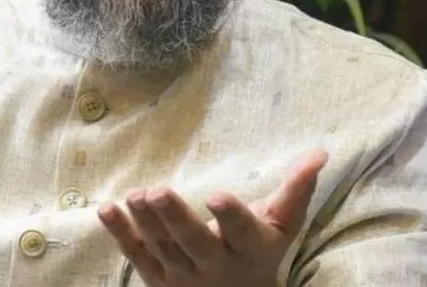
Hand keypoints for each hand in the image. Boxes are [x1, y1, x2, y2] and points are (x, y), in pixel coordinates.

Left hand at [98, 149, 328, 286]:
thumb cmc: (259, 253)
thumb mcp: (281, 227)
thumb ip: (296, 190)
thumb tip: (320, 152)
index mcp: (248, 248)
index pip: (240, 231)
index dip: (230, 216)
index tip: (218, 195)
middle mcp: (214, 265)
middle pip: (193, 242)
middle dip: (175, 218)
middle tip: (158, 192)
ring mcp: (182, 275)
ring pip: (162, 248)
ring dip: (146, 222)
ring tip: (136, 194)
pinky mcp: (157, 278)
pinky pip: (136, 255)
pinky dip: (120, 234)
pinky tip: (106, 210)